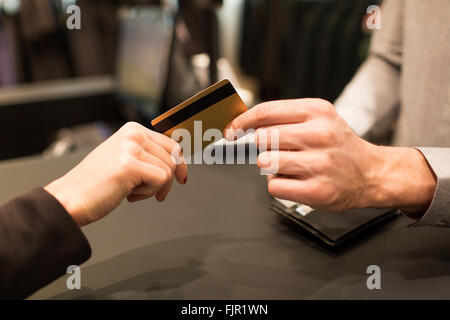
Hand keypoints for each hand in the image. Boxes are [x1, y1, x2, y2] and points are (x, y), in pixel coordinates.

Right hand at [45, 122, 186, 225]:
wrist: (70, 198)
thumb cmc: (96, 184)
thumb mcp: (125, 159)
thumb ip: (147, 155)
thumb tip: (177, 160)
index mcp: (132, 130)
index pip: (170, 143)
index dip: (180, 164)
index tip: (182, 177)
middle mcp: (133, 134)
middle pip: (173, 157)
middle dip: (167, 180)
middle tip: (154, 193)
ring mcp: (131, 148)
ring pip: (168, 170)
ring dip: (153, 188)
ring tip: (131, 191)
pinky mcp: (130, 165)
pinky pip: (161, 180)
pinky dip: (148, 193)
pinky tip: (129, 194)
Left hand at [225, 99, 435, 212]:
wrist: (371, 173)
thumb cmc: (339, 145)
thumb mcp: (319, 119)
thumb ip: (284, 117)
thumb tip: (245, 123)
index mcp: (317, 111)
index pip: (266, 112)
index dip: (242, 121)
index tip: (231, 129)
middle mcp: (320, 135)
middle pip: (262, 138)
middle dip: (264, 147)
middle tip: (281, 151)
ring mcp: (319, 164)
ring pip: (264, 163)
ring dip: (271, 167)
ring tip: (293, 167)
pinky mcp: (317, 191)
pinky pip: (274, 186)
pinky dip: (279, 185)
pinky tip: (298, 182)